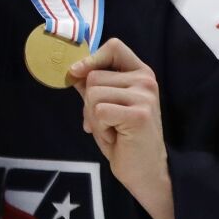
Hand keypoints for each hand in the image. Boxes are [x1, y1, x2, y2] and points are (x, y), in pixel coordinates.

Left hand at [67, 38, 174, 218]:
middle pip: (93, 76)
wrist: (145, 171)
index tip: (77, 72)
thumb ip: (94, 86)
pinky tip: (117, 137)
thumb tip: (73, 70)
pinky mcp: (139, 113)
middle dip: (89, 104)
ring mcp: (144, 96)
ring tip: (113, 130)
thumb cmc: (124, 139)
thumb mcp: (106, 106)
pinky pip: (99, 111)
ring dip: (94, 118)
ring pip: (92, 94)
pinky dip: (100, 128)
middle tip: (106, 122)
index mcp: (140, 73)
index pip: (114, 46)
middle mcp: (146, 80)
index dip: (91, 58)